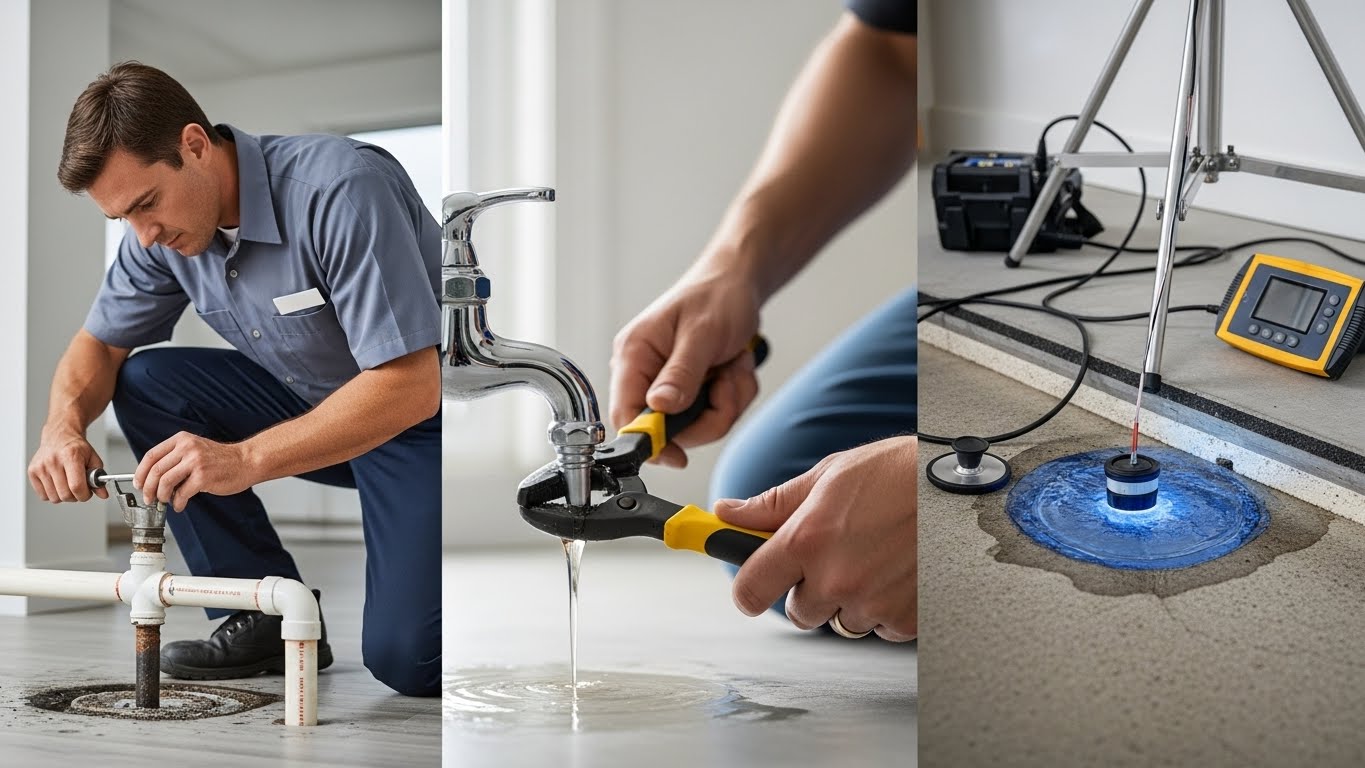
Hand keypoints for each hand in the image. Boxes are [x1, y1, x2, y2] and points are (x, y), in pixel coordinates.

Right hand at [28, 427, 108, 502]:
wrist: (59, 436)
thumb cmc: (76, 448)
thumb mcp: (93, 459)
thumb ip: (99, 478)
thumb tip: (103, 494)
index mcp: (71, 456)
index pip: (76, 486)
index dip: (85, 495)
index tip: (87, 493)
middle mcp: (53, 461)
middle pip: (65, 495)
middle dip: (75, 496)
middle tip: (78, 488)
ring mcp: (40, 467)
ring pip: (54, 498)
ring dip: (63, 496)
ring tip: (68, 484)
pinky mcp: (32, 472)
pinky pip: (43, 496)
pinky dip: (52, 494)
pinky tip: (57, 483)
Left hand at [135, 432, 258, 511]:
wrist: (246, 461)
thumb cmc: (221, 459)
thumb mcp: (195, 450)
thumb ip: (176, 458)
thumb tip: (153, 479)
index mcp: (182, 440)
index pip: (151, 456)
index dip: (140, 472)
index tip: (138, 484)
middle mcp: (187, 448)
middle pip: (155, 470)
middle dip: (148, 489)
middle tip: (149, 499)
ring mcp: (196, 462)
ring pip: (165, 482)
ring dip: (161, 496)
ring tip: (165, 501)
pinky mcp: (204, 477)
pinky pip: (182, 493)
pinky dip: (177, 503)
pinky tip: (180, 505)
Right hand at [609, 265, 762, 467]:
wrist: (739, 282)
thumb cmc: (716, 296)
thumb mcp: (701, 333)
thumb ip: (681, 373)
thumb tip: (659, 408)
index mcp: (634, 355)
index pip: (625, 415)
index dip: (649, 441)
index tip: (678, 455)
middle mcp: (646, 373)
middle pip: (668, 429)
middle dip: (708, 414)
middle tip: (726, 382)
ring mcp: (669, 384)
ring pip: (698, 424)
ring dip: (727, 400)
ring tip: (733, 366)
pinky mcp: (691, 389)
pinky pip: (715, 413)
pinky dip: (734, 394)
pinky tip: (734, 366)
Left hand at [714, 435, 916, 640]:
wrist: (960, 489)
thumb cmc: (897, 472)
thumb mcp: (829, 475)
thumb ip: (773, 504)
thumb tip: (729, 513)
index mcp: (808, 539)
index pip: (750, 589)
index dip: (749, 589)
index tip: (754, 585)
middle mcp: (836, 577)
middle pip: (798, 613)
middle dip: (810, 590)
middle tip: (837, 555)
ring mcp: (872, 603)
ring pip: (840, 621)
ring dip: (850, 599)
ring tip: (876, 557)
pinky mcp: (906, 620)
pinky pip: (880, 628)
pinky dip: (886, 608)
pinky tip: (899, 572)